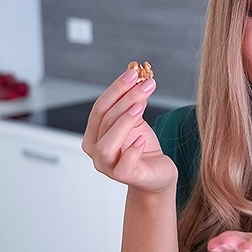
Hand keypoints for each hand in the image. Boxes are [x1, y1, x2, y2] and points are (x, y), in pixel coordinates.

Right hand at [82, 69, 176, 192]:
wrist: (157, 173)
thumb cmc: (143, 147)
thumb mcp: (137, 121)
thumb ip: (132, 102)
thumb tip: (135, 77)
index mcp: (94, 134)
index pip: (100, 108)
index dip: (116, 89)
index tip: (133, 73)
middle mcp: (96, 151)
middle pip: (105, 120)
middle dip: (126, 98)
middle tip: (145, 84)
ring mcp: (107, 166)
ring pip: (107, 143)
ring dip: (123, 122)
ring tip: (140, 107)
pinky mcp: (124, 177)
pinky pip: (123, 166)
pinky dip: (132, 151)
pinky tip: (142, 139)